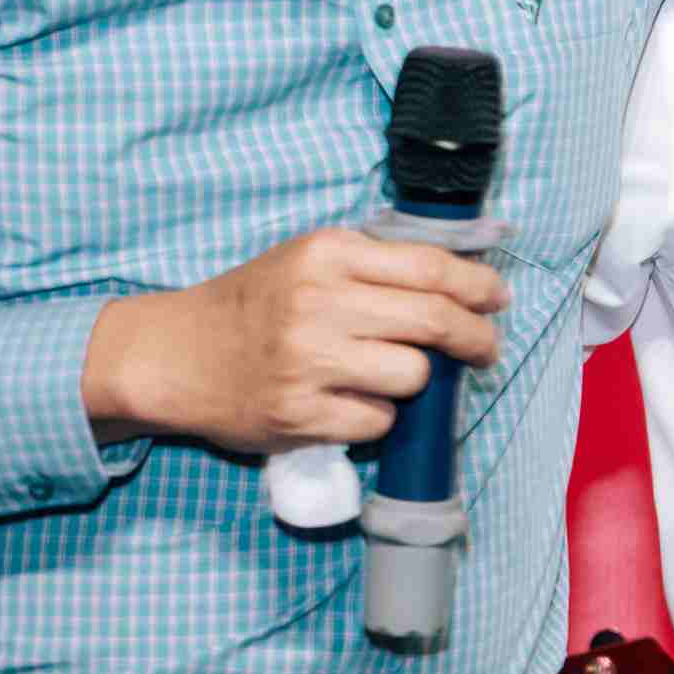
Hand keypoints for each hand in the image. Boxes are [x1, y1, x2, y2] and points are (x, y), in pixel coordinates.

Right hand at [82, 228, 508, 453]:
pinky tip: (356, 401)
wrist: (176, 354)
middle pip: (434, 322)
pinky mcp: (298, 414)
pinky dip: (379, 415)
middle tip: (485, 348)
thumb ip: (375, 264)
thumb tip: (462, 283)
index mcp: (328, 254)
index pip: (432, 268)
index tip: (497, 300)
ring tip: (391, 373)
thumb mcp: (307, 259)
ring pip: (413, 375)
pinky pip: (378, 420)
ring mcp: (308, 361)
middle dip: (475, 338)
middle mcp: (319, 303)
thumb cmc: (253, 303)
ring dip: (416, 379)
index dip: (478, 287)